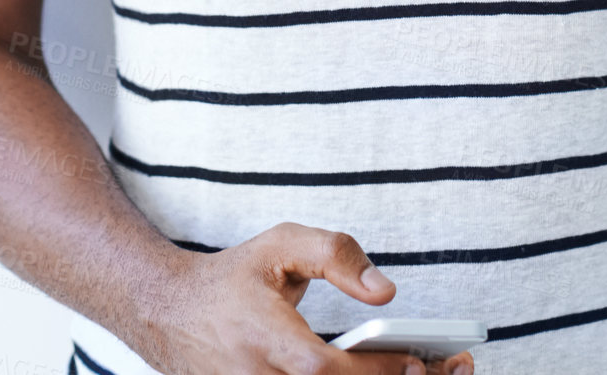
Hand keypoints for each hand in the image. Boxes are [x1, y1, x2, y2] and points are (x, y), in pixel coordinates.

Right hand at [139, 221, 475, 374]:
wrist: (170, 314)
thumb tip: (387, 291)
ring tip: (418, 372)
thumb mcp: (282, 243)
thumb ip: (336, 254)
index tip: (417, 361)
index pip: (325, 369)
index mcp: (265, 339)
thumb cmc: (234, 277)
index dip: (374, 372)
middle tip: (436, 370)